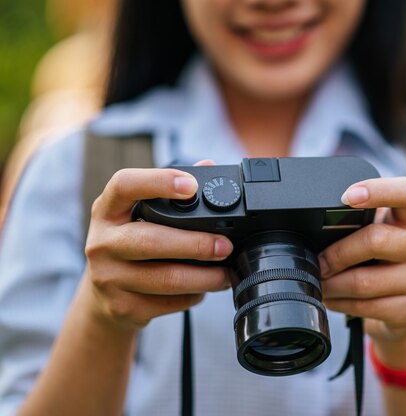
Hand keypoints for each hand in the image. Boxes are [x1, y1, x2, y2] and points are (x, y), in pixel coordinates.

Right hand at [83, 165, 232, 331]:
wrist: (101, 297)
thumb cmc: (130, 244)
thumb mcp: (139, 214)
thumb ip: (171, 191)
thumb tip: (209, 165)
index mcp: (107, 210)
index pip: (125, 185)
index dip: (159, 182)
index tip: (192, 186)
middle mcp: (102, 242)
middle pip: (152, 241)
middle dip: (196, 244)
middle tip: (225, 246)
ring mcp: (108, 278)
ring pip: (166, 279)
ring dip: (204, 277)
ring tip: (225, 274)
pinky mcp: (122, 307)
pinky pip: (168, 303)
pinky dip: (193, 296)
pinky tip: (203, 289)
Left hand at [319, 177, 405, 367]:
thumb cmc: (384, 260)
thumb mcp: (379, 233)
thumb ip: (358, 222)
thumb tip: (310, 227)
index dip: (378, 190)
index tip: (346, 197)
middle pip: (375, 240)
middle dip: (337, 253)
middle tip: (318, 261)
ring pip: (364, 281)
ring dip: (332, 284)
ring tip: (319, 281)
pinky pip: (366, 307)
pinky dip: (340, 303)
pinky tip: (333, 298)